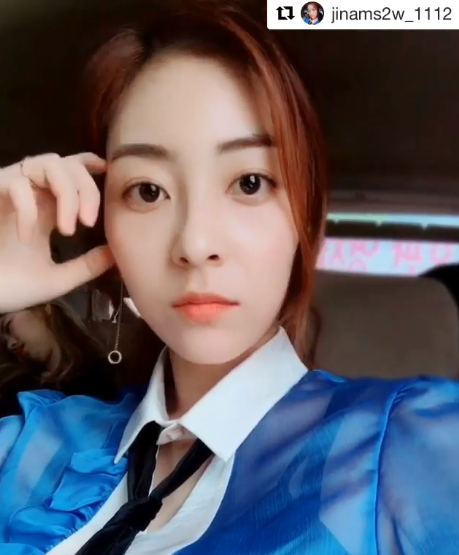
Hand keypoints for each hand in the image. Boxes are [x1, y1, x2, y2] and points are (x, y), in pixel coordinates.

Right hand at [0, 152, 113, 312]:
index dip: (87, 162)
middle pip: (67, 164)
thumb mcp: (57, 279)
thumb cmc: (9, 285)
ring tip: (69, 229)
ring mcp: (10, 191)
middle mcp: (32, 194)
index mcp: (47, 208)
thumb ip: (87, 266)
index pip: (69, 172)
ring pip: (47, 162)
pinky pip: (17, 184)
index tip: (105, 169)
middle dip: (86, 188)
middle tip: (90, 223)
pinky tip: (28, 238)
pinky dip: (29, 210)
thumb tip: (117, 254)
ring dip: (66, 192)